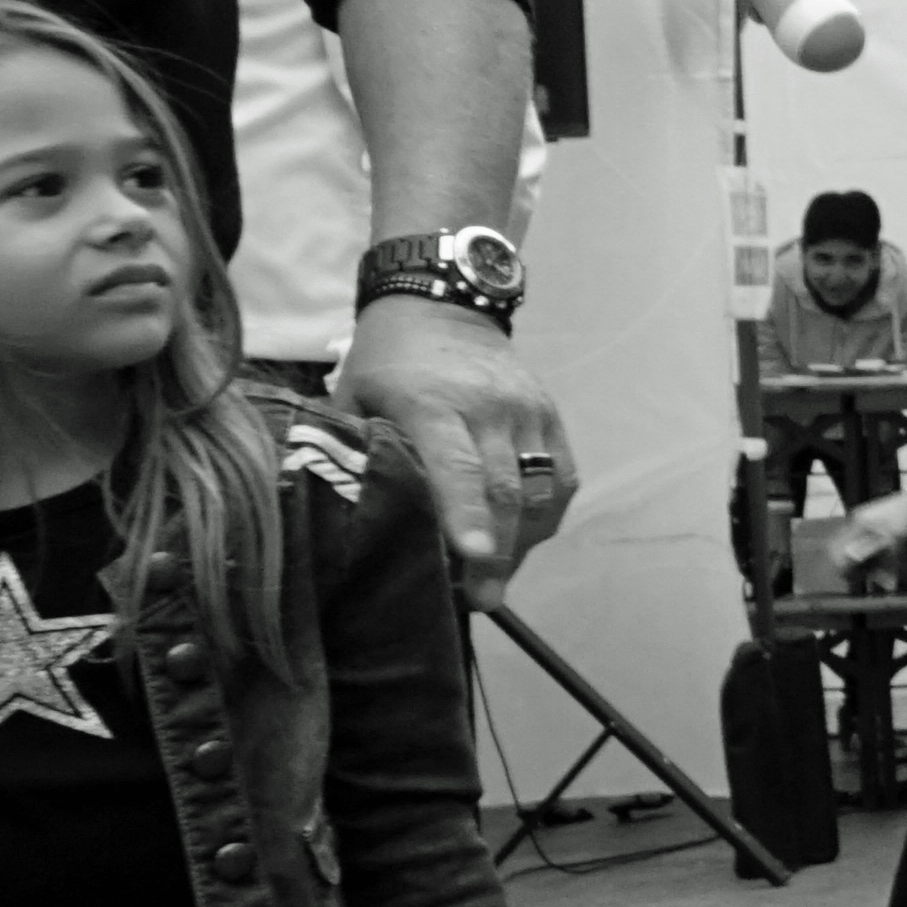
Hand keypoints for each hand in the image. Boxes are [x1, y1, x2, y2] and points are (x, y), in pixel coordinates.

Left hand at [346, 297, 576, 590]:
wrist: (444, 306)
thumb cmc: (386, 363)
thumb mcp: (353, 398)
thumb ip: (356, 452)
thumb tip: (343, 519)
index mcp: (431, 404)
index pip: (455, 465)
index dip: (465, 513)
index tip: (472, 558)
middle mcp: (489, 408)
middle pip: (505, 489)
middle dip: (498, 551)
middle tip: (484, 599)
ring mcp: (528, 411)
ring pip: (542, 489)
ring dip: (523, 540)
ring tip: (499, 578)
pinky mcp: (551, 415)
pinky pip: (563, 476)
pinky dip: (547, 515)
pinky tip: (524, 539)